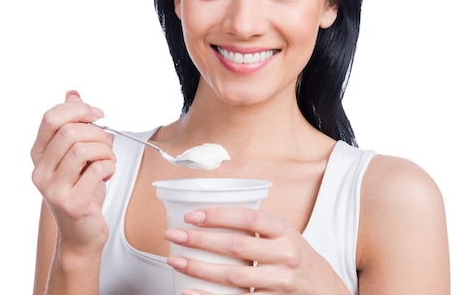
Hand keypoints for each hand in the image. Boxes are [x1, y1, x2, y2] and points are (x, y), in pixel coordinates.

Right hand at [30, 90, 115, 256]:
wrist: (81, 233)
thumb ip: (72, 124)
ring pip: (83, 149)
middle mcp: (41, 171)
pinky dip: (110, 167)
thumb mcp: (75, 155)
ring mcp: (54, 189)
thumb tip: (72, 94)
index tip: (97, 114)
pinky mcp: (72, 203)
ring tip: (108, 160)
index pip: (51, 118)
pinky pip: (97, 169)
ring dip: (105, 150)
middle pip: (70, 131)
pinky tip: (107, 174)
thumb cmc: (81, 191)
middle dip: (98, 132)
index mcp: (39, 155)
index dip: (78, 110)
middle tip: (107, 144)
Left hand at [165, 207, 349, 293]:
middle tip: (173, 236)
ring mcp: (281, 282)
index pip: (247, 218)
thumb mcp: (286, 237)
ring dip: (198, 268)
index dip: (217, 215)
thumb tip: (211, 216)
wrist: (329, 292)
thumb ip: (258, 228)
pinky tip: (190, 292)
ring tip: (175, 260)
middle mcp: (285, 255)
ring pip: (233, 275)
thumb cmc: (299, 261)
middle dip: (198, 240)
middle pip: (235, 246)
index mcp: (285, 231)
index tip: (191, 216)